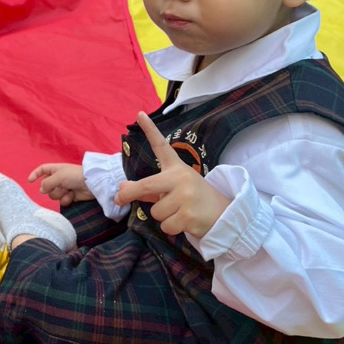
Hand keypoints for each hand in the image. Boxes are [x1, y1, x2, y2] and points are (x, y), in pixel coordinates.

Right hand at [29, 163, 91, 206]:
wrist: (91, 184)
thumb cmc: (75, 175)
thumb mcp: (59, 176)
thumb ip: (47, 183)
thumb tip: (41, 190)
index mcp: (55, 170)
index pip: (42, 170)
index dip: (35, 174)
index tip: (30, 181)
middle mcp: (58, 179)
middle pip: (46, 186)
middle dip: (52, 188)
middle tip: (60, 185)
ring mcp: (64, 188)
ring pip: (53, 195)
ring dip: (60, 193)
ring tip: (68, 190)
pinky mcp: (69, 196)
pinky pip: (62, 201)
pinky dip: (67, 199)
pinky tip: (73, 195)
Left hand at [114, 112, 229, 237]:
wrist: (224, 215)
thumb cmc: (192, 200)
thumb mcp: (172, 189)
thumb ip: (148, 189)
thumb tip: (122, 189)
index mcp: (176, 168)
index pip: (161, 146)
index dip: (150, 130)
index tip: (139, 114)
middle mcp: (181, 178)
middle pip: (146, 185)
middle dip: (129, 194)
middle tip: (119, 197)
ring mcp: (186, 196)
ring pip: (155, 212)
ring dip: (163, 217)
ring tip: (180, 212)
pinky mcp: (189, 215)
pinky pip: (166, 226)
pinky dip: (172, 229)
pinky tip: (186, 222)